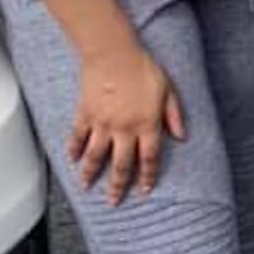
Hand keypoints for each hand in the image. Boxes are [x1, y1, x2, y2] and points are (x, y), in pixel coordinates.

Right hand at [70, 39, 186, 202]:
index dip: (147, 176)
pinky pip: (78, 136)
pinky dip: (73, 149)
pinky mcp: (85, 113)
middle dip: (117, 186)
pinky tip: (72, 159)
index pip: (149, 158)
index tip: (144, 189)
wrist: (112, 53)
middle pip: (121, 165)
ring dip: (91, 174)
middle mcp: (124, 129)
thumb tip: (182, 136)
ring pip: (95, 156)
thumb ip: (174, 115)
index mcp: (147, 124)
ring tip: (87, 187)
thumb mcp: (168, 91)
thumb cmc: (142, 68)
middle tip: (113, 201)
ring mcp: (102, 123)